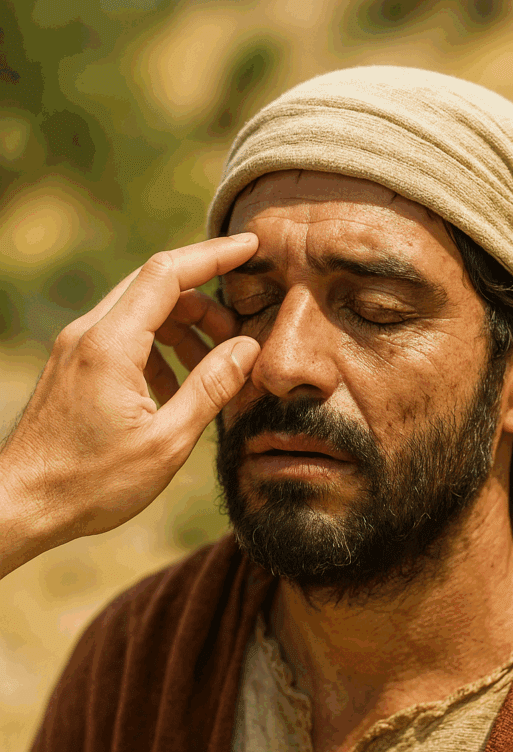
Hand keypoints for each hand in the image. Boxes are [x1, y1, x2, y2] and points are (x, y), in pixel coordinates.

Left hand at [0, 234, 259, 556]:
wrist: (21, 504)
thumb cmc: (90, 482)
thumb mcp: (166, 442)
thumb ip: (210, 388)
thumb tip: (247, 347)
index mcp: (110, 345)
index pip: (168, 273)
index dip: (214, 254)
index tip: (251, 247)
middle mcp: (87, 334)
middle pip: (154, 287)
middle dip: (203, 300)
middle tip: (238, 335)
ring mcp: (74, 347)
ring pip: (138, 311)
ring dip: (181, 327)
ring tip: (212, 369)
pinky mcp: (70, 365)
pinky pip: (121, 336)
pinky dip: (156, 348)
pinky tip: (173, 390)